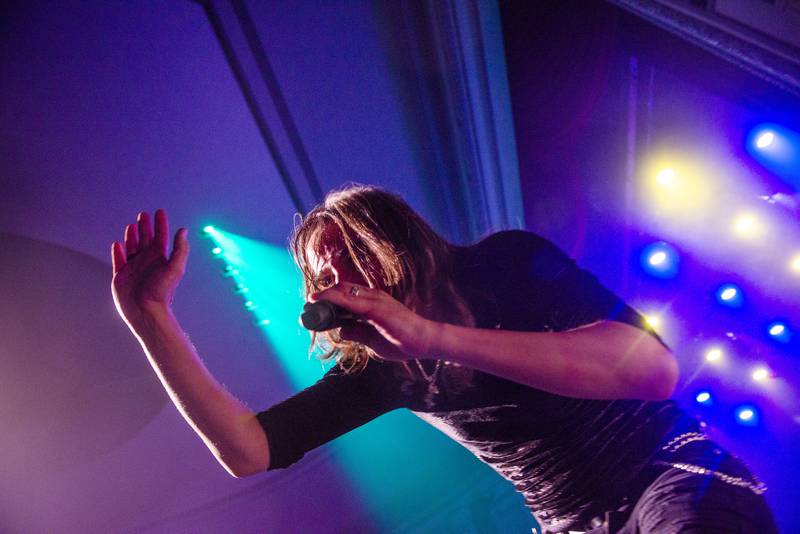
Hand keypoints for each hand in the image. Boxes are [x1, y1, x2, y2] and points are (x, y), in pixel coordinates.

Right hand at [111, 209, 188, 328]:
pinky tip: (117, 244)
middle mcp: (147, 261)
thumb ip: (180, 249)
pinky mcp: (121, 276)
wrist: (145, 312)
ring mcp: (133, 268)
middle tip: (144, 214)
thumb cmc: (162, 292)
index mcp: (159, 258)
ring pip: (132, 248)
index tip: (160, 211)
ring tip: (132, 226)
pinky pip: (118, 260)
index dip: (161, 224)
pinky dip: (118, 252)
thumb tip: (183, 230)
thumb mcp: (175, 268)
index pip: (160, 236)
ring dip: (132, 236)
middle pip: (145, 239)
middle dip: (145, 226)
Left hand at [309, 282, 438, 360]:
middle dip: (322, 299)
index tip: (313, 310)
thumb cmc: (403, 342)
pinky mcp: (377, 306)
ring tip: (308, 305)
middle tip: (307, 309)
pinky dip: (332, 299)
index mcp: (372, 303)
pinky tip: (320, 301)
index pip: (345, 296)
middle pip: (340, 290)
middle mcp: (372, 296)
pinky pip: (350, 300)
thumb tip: (341, 331)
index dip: (328, 301)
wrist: (426, 342)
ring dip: (323, 298)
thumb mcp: (373, 341)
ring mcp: (375, 299)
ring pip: (342, 291)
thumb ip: (357, 333)